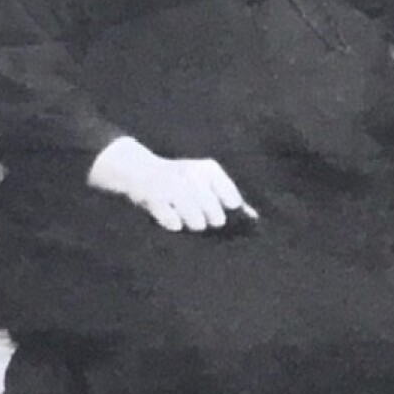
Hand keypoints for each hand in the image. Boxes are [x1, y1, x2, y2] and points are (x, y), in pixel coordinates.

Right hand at [87, 136, 257, 232]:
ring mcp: (174, 186)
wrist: (138, 171)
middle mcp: (194, 174)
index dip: (227, 213)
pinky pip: (174, 224)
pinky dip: (171, 224)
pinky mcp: (155, 198)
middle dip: (207, 221)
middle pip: (217, 218)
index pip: (233, 202)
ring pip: (197, 223)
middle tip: (195, 213)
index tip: (219, 211)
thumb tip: (254, 218)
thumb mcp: (205, 182)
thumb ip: (229, 198)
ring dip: (189, 224)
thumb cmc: (180, 182)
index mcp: (209, 169)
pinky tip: (167, 214)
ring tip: (181, 214)